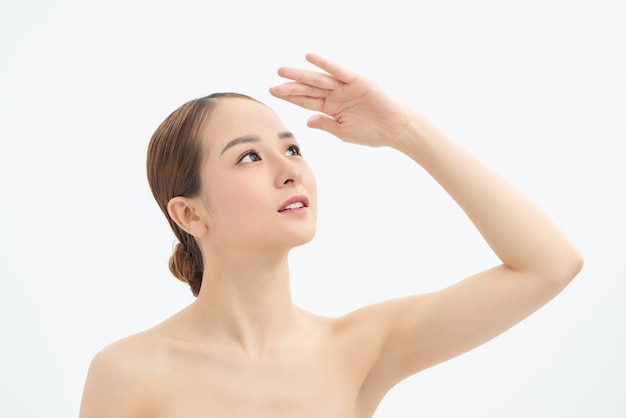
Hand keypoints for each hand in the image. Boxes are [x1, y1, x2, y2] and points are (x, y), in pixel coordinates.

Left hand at [270, 53, 411, 147]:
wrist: (395, 130)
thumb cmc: (372, 133)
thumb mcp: (343, 132)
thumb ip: (325, 124)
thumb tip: (307, 120)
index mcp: (331, 108)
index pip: (306, 101)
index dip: (290, 97)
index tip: (273, 93)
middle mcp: (336, 95)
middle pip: (308, 89)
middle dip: (290, 87)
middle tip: (272, 85)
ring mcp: (345, 87)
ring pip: (318, 80)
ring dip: (300, 75)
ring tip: (282, 72)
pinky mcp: (357, 80)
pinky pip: (337, 71)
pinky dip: (324, 63)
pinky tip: (310, 57)